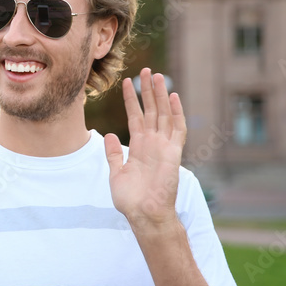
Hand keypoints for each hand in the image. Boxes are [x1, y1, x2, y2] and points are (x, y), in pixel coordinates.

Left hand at [103, 68, 186, 228]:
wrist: (144, 215)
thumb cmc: (130, 199)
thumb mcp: (116, 173)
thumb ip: (113, 153)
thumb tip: (108, 134)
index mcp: (138, 147)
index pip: (135, 116)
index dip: (131, 99)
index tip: (126, 82)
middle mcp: (152, 143)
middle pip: (151, 110)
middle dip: (147, 91)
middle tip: (145, 70)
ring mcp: (164, 147)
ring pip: (163, 115)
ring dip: (160, 95)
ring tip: (157, 76)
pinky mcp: (173, 153)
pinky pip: (176, 130)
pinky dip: (176, 113)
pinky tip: (172, 97)